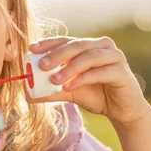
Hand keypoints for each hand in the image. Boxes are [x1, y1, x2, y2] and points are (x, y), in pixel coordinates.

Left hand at [28, 36, 150, 128]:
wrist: (122, 110)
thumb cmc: (96, 95)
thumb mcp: (69, 91)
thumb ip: (51, 90)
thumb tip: (27, 94)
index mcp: (88, 46)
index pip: (66, 40)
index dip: (48, 43)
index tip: (31, 49)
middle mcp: (102, 46)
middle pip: (76, 45)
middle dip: (57, 54)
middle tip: (42, 65)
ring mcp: (114, 56)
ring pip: (88, 57)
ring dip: (69, 68)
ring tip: (53, 79)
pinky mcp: (122, 71)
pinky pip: (99, 72)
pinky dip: (82, 78)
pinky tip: (69, 86)